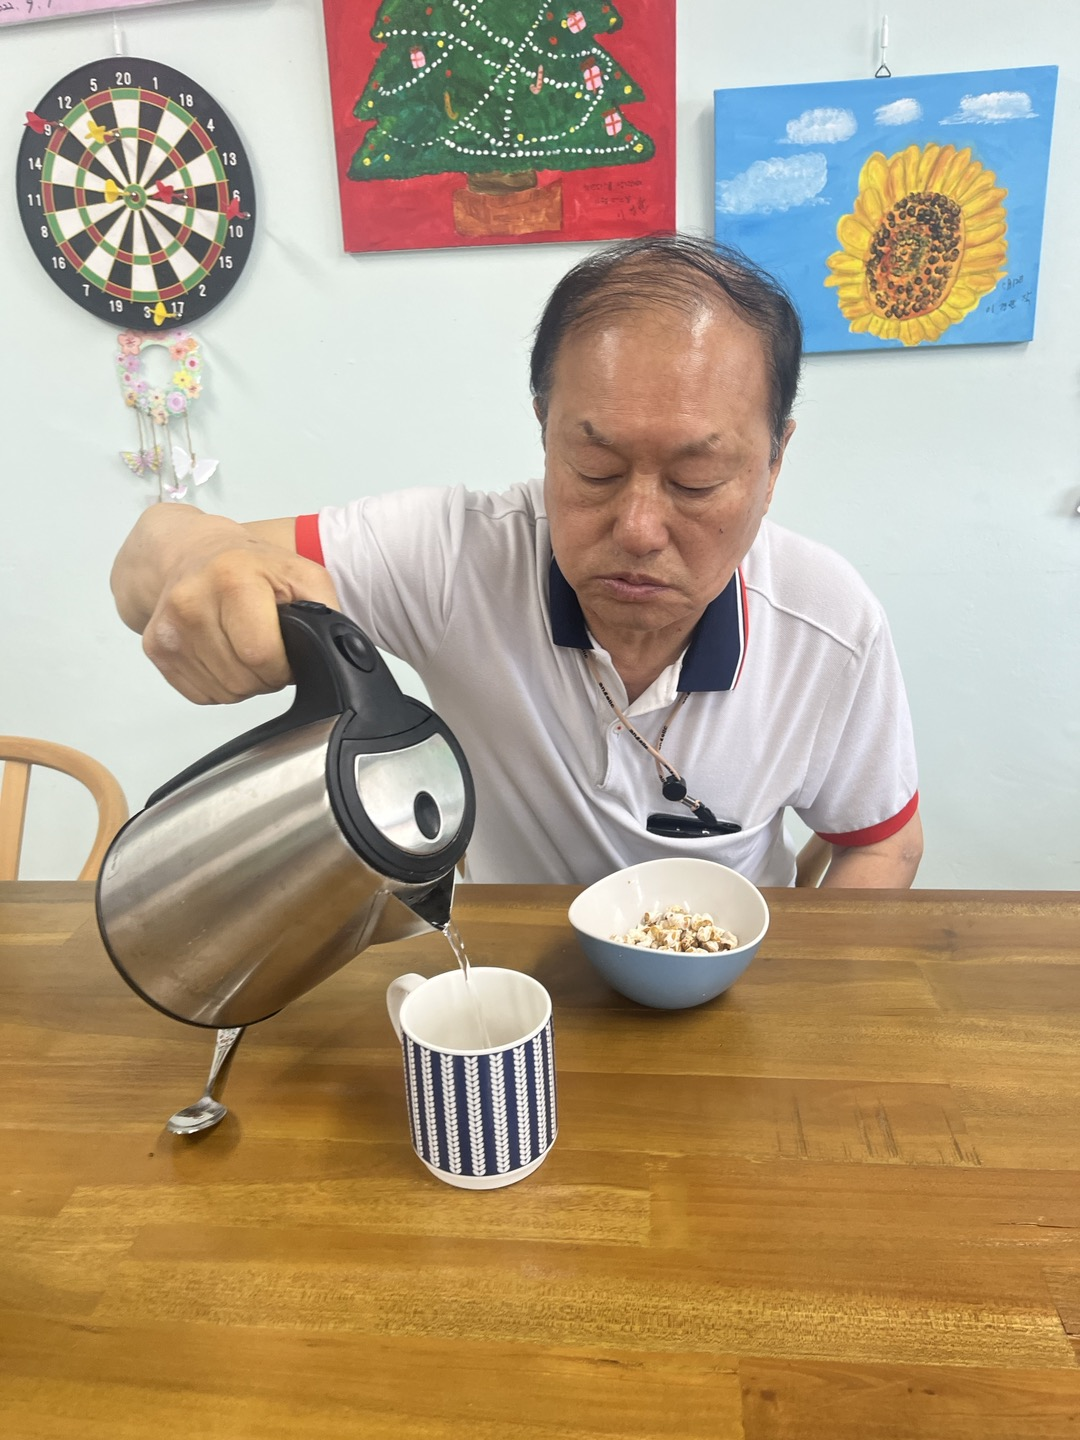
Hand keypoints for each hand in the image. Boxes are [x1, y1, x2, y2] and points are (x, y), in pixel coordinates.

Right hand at [113, 508, 339, 703]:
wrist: (187, 551)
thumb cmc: (248, 564)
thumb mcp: (300, 572)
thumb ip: (325, 610)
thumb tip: (336, 652)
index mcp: (232, 580)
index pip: (261, 656)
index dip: (283, 667)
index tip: (287, 653)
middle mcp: (191, 603)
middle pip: (242, 680)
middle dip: (265, 676)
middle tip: (267, 649)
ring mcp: (168, 629)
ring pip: (223, 692)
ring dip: (243, 681)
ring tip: (244, 647)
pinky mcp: (155, 648)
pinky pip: (200, 694)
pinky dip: (219, 684)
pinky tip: (222, 653)